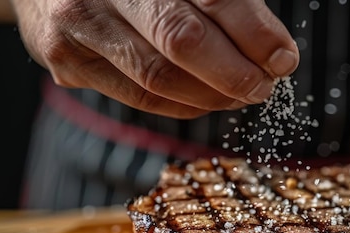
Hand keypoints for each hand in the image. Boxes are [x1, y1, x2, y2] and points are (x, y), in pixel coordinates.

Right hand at [10, 0, 298, 117]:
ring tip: (242, 94)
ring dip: (213, 94)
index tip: (283, 57)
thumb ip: (215, 1)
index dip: (253, 30)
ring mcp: (77, 22)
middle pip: (182, 38)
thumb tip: (271, 49)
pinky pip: (139, 97)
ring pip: (159, 77)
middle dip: (235, 71)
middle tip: (264, 85)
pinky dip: (184, 104)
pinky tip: (209, 100)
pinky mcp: (65, 60)